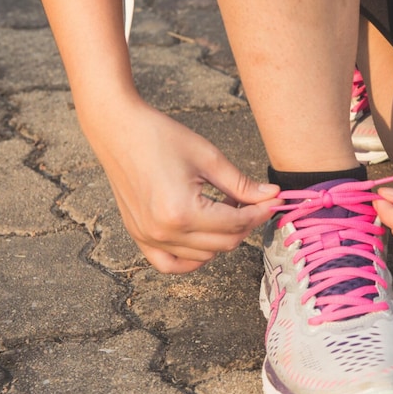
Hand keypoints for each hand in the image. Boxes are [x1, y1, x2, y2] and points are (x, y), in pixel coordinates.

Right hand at [83, 99, 281, 272]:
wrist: (118, 130)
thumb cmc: (161, 137)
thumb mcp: (209, 158)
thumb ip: (242, 184)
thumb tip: (272, 196)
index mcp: (182, 212)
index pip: (236, 224)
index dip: (260, 212)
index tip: (274, 201)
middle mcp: (164, 232)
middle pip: (224, 244)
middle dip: (246, 224)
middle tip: (251, 201)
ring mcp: (148, 238)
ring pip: (204, 256)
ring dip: (222, 237)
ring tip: (223, 207)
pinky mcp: (139, 236)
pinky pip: (171, 264)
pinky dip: (192, 257)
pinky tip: (204, 237)